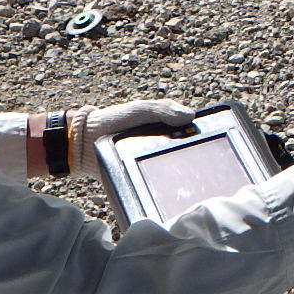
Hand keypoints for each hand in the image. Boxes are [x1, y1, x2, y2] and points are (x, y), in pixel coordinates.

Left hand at [77, 98, 197, 179]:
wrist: (85, 144)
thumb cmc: (112, 121)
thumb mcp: (139, 110)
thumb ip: (162, 110)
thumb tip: (190, 116)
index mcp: (163, 124)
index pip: (189, 130)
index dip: (198, 134)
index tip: (207, 141)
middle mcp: (160, 142)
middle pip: (184, 150)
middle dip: (191, 155)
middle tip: (198, 161)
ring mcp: (151, 158)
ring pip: (174, 166)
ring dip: (180, 170)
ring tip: (188, 174)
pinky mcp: (144, 175)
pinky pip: (161, 180)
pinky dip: (167, 181)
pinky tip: (174, 184)